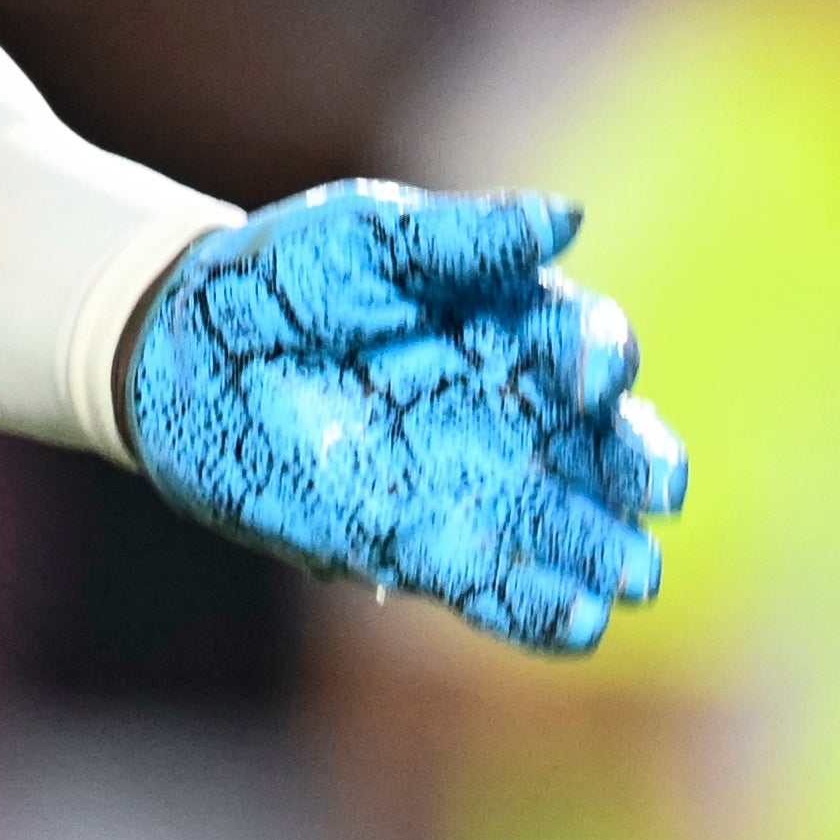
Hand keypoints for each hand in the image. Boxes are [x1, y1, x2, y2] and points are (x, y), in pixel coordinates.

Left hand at [120, 179, 684, 654]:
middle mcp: (515, 411)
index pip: (586, 344)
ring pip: (566, 526)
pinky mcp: (424, 548)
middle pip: (604, 445)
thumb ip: (466, 237)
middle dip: (636, 466)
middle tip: (654, 488)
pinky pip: (496, 584)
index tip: (587, 376)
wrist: (186, 351)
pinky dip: (540, 609)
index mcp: (514, 326)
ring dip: (603, 551)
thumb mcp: (372, 236)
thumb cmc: (289, 275)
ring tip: (631, 574)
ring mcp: (477, 485)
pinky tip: (576, 622)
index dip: (600, 359)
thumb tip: (569, 217)